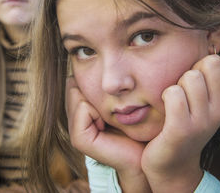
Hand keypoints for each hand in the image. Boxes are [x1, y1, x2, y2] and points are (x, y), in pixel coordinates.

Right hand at [65, 77, 149, 191]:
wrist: (146, 153)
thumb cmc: (138, 123)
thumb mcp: (120, 97)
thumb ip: (105, 83)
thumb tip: (92, 64)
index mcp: (81, 107)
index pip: (75, 78)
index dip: (93, 81)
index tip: (113, 100)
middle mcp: (74, 116)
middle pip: (73, 83)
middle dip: (93, 88)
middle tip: (111, 109)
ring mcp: (74, 128)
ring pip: (77, 91)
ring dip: (98, 98)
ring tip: (111, 118)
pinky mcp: (79, 138)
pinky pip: (83, 107)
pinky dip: (98, 111)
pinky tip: (108, 125)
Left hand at [141, 55, 219, 192]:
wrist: (172, 164)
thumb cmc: (183, 125)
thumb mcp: (203, 103)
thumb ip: (209, 78)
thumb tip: (212, 47)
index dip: (205, 62)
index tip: (195, 79)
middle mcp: (218, 110)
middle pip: (208, 63)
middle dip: (190, 70)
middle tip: (182, 90)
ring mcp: (202, 121)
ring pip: (190, 77)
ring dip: (176, 85)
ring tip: (173, 102)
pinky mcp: (181, 129)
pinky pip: (174, 93)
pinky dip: (165, 96)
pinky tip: (165, 108)